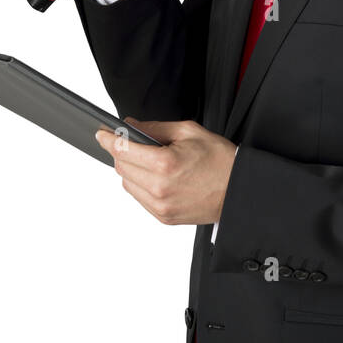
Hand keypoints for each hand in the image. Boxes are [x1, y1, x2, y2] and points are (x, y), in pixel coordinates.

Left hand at [93, 118, 236, 225]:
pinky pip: (140, 198)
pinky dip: (141, 185)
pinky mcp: (164, 217)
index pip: (123, 149)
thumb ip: (155, 128)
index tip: (101, 133)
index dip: (108, 139)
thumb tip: (131, 125)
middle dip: (121, 152)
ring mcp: (161, 206)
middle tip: (131, 143)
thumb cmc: (220, 160)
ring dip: (131, 170)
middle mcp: (159, 188)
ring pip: (127, 184)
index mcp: (164, 164)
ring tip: (149, 160)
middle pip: (121, 167)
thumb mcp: (188, 131)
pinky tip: (156, 176)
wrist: (240, 190)